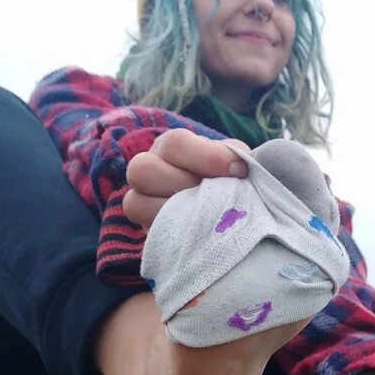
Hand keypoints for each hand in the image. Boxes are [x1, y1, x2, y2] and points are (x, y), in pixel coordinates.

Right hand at [124, 130, 249, 228]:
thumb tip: (238, 165)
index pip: (176, 143)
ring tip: (204, 214)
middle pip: (142, 170)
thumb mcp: (239, 164)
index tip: (239, 170)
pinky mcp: (149, 228)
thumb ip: (237, 158)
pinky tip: (198, 231)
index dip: (208, 157)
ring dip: (174, 210)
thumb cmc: (235, 181)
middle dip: (183, 185)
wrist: (233, 213)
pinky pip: (146, 229)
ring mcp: (143, 199)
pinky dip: (173, 230)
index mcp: (174, 147)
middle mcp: (150, 168)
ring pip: (135, 202)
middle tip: (214, 196)